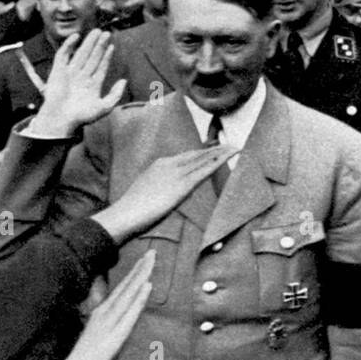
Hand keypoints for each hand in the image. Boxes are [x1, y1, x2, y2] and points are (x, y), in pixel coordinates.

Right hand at [29, 31, 126, 136]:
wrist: (60, 119)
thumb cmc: (81, 117)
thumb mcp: (103, 108)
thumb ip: (115, 95)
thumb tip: (124, 81)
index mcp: (91, 85)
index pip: (101, 67)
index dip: (106, 56)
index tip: (112, 46)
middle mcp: (81, 77)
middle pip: (92, 57)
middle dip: (99, 45)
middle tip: (106, 33)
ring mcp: (70, 73)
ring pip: (81, 53)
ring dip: (89, 42)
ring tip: (97, 31)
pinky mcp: (58, 70)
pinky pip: (63, 54)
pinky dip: (68, 45)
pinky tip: (76, 36)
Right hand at [38, 252, 154, 359]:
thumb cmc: (86, 355)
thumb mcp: (99, 333)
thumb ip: (107, 322)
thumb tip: (116, 316)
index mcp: (103, 311)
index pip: (122, 288)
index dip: (134, 273)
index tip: (145, 259)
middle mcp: (107, 311)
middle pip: (127, 286)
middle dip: (141, 268)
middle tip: (153, 251)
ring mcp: (111, 321)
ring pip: (130, 294)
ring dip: (141, 276)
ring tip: (151, 260)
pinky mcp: (117, 334)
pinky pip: (131, 313)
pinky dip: (140, 298)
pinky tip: (147, 286)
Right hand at [94, 145, 239, 243]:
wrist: (125, 214)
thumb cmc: (132, 210)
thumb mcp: (146, 193)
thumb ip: (159, 190)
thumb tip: (165, 195)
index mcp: (160, 165)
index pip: (186, 157)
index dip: (201, 153)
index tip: (213, 150)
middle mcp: (169, 164)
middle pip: (197, 154)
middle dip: (214, 150)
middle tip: (229, 145)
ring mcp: (177, 173)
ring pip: (204, 159)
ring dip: (221, 153)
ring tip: (235, 148)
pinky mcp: (183, 184)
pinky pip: (206, 170)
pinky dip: (220, 161)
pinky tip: (230, 156)